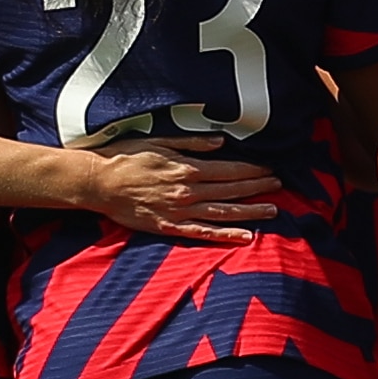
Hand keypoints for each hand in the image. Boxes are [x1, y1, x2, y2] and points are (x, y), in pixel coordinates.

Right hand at [76, 136, 279, 244]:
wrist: (97, 182)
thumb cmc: (126, 157)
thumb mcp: (160, 141)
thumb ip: (193, 144)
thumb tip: (221, 142)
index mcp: (188, 168)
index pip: (230, 169)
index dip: (252, 169)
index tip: (269, 169)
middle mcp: (188, 191)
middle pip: (232, 190)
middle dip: (258, 187)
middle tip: (279, 186)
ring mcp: (180, 212)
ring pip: (224, 213)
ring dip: (250, 212)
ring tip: (273, 210)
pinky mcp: (170, 228)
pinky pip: (203, 234)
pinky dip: (226, 236)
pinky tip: (246, 237)